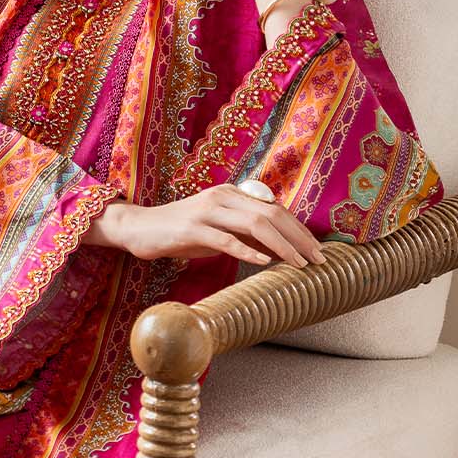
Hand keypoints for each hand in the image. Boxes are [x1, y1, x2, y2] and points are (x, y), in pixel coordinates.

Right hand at [95, 186, 327, 268]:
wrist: (139, 228)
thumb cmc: (180, 231)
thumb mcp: (218, 229)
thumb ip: (245, 233)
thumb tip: (278, 248)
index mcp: (232, 194)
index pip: (274, 209)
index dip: (299, 229)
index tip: (316, 249)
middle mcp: (223, 197)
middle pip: (271, 214)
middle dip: (299, 238)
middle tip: (318, 259)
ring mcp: (207, 211)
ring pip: (254, 224)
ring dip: (282, 245)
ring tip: (299, 263)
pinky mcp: (192, 229)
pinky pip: (226, 239)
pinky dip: (248, 251)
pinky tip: (264, 262)